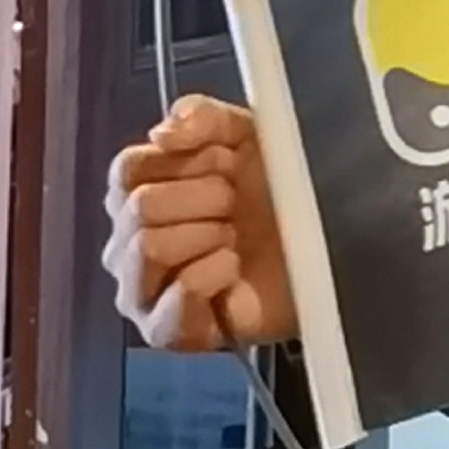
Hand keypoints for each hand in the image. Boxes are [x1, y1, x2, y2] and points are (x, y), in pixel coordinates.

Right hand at [103, 94, 295, 354]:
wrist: (321, 244)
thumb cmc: (274, 189)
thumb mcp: (246, 133)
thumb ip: (202, 117)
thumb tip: (163, 132)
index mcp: (140, 192)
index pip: (127, 169)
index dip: (184, 160)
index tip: (225, 162)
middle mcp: (128, 242)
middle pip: (140, 208)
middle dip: (204, 198)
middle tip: (235, 205)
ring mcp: (141, 291)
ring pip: (146, 250)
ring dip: (207, 235)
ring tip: (235, 239)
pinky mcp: (167, 331)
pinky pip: (170, 304)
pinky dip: (209, 278)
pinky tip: (232, 269)